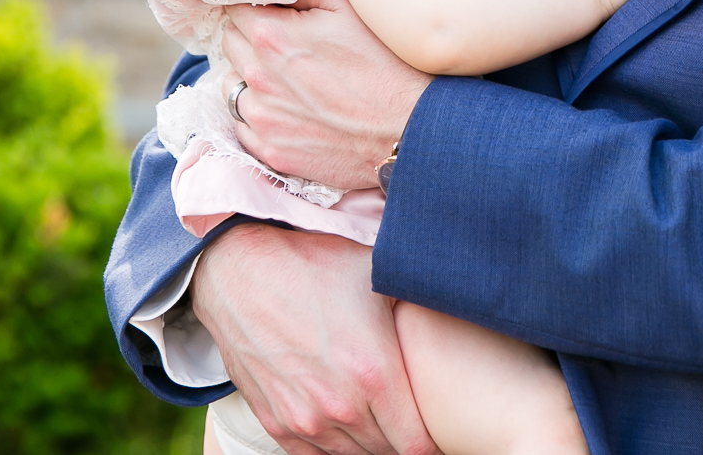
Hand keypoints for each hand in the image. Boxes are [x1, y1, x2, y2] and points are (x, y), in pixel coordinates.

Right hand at [194, 223, 436, 454]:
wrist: (241, 269)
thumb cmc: (314, 266)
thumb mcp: (378, 277)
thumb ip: (420, 303)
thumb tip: (460, 295)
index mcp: (375, 375)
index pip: (419, 444)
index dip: (434, 440)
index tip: (439, 426)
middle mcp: (340, 407)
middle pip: (387, 451)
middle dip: (402, 436)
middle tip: (409, 416)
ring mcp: (304, 419)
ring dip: (368, 440)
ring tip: (379, 417)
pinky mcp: (276, 421)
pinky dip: (333, 445)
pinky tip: (344, 422)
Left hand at [224, 0, 432, 189]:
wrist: (412, 130)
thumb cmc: (388, 64)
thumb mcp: (352, 6)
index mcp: (272, 37)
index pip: (233, 6)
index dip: (253, 2)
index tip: (270, 7)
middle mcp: (258, 79)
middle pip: (230, 42)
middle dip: (250, 35)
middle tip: (284, 39)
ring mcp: (262, 120)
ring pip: (230, 85)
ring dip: (249, 75)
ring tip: (286, 77)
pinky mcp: (271, 151)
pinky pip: (242, 125)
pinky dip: (257, 113)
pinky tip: (288, 108)